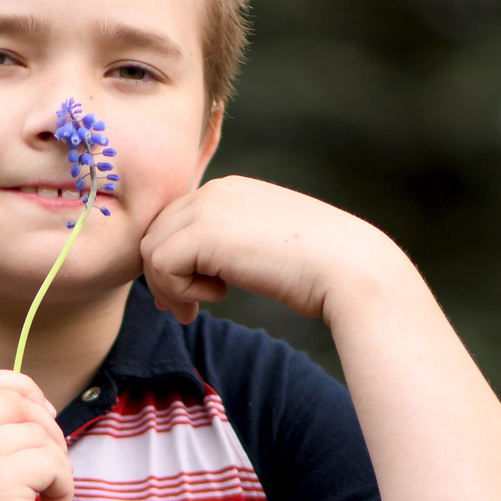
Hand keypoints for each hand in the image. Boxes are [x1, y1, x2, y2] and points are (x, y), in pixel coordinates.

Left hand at [139, 175, 393, 324]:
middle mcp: (215, 191)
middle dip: (163, 276)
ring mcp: (208, 208)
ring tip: (199, 307)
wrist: (348, 267)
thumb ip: (228, 247)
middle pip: (157, 233)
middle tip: (186, 310)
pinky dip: (178, 289)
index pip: (175, 222)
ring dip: (170, 286)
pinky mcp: (203, 233)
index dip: (174, 261)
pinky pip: (160, 264)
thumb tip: (190, 273)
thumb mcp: (263, 246)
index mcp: (230, 190)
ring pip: (152, 249)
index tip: (189, 295)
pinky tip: (218, 296)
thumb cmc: (318, 268)